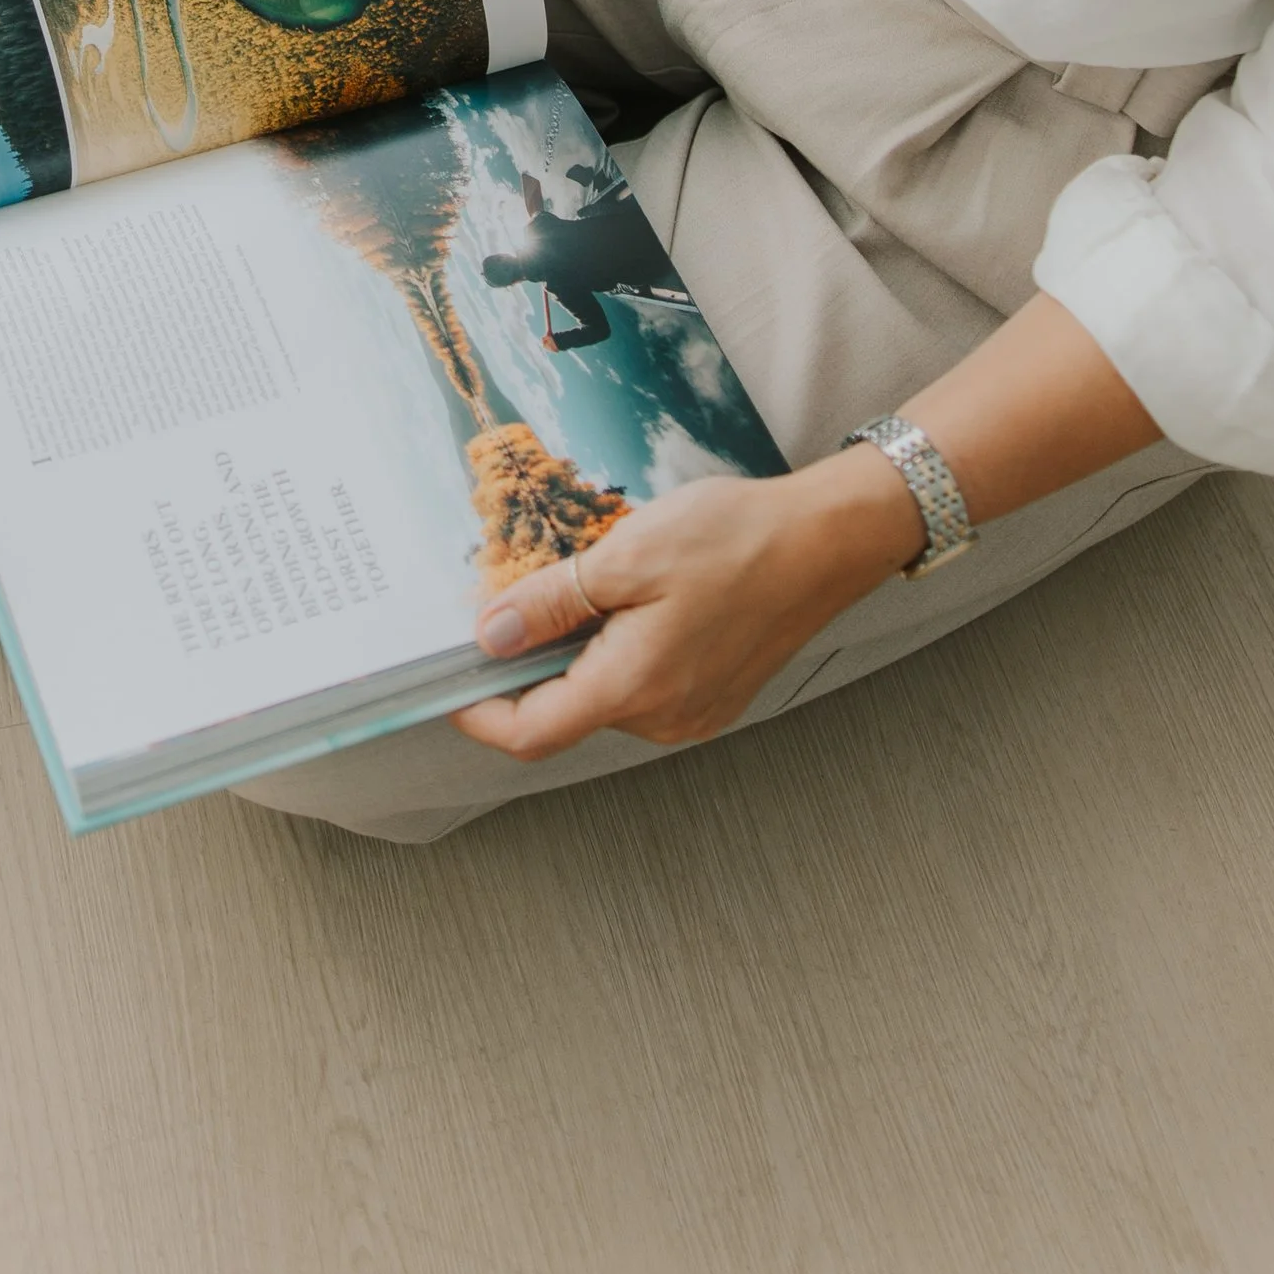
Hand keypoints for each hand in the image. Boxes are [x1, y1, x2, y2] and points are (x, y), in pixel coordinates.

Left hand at [450, 451, 921, 762]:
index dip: (479, 713)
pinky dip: (614, 651)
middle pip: (565, 711)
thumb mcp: (625, 557)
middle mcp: (663, 718)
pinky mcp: (712, 695)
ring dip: (576, 652)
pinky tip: (626, 598)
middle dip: (528, 664)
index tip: (447, 681)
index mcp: (634, 689)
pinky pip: (642, 686)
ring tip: (584, 585)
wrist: (826, 541)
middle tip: (512, 597)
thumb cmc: (734, 541)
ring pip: (603, 695)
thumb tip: (491, 635)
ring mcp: (693, 712)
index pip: (531, 732)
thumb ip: (552, 603)